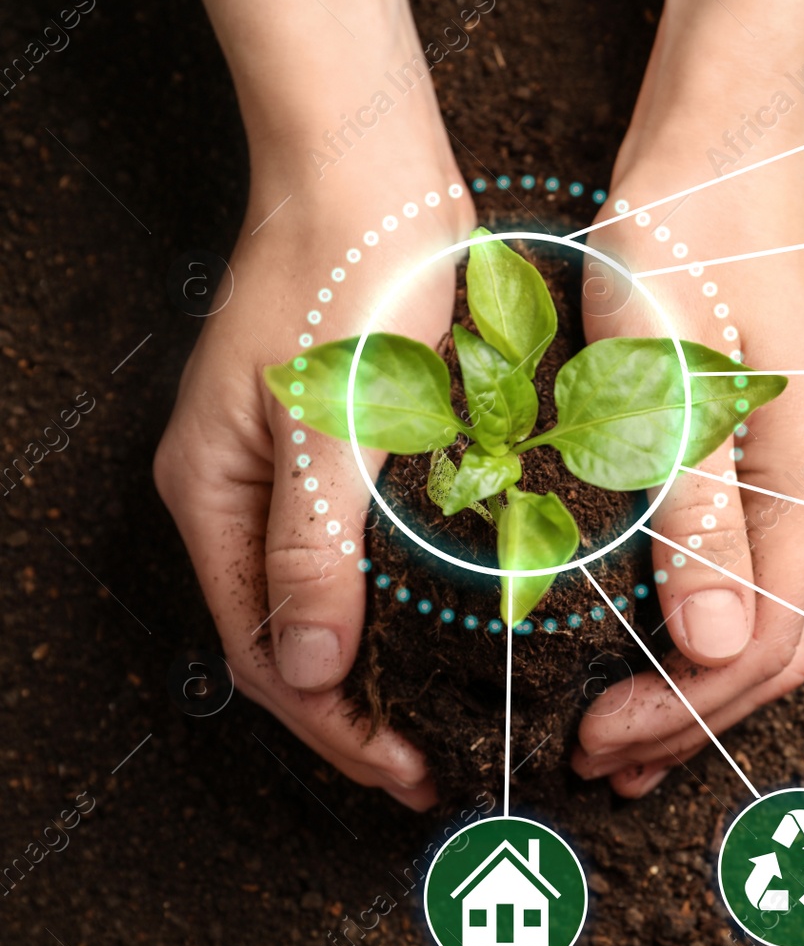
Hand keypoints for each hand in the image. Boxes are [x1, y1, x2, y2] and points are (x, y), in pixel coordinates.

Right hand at [157, 152, 473, 808]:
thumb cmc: (349, 278)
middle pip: (287, 640)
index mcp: (215, 496)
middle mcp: (239, 494)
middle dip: (354, 714)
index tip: (408, 773)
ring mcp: (285, 470)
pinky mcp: (337, 445)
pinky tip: (445, 623)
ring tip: (439, 715)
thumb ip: (315, 549)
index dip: (335, 728)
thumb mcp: (335, 423)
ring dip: (375, 668)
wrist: (369, 172)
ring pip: (320, 602)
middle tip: (434, 763)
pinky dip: (392, 604)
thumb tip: (305, 670)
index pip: (265, 654)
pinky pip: (354, 552)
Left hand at [572, 115, 803, 797]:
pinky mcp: (793, 451)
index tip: (595, 741)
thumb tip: (710, 645)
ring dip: (697, 682)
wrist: (725, 152)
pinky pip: (762, 570)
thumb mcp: (666, 382)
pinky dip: (705, 624)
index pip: (761, 643)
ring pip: (771, 613)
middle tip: (599, 760)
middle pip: (778, 645)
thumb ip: (695, 519)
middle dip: (689, 716)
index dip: (679, 711)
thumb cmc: (684, 246)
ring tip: (622, 734)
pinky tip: (657, 643)